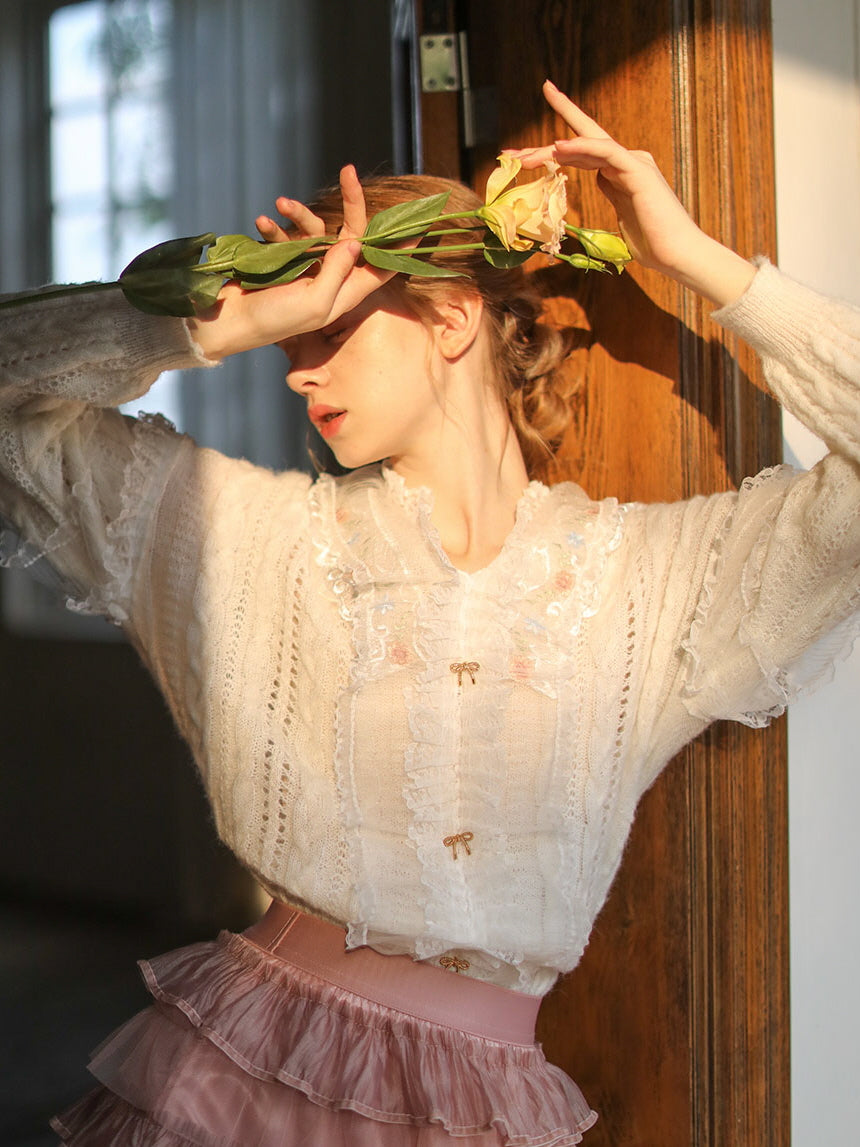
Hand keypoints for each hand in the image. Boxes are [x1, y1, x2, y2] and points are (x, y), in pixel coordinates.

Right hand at [187, 166, 390, 358]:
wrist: (230, 319)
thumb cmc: (275, 319)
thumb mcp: (314, 303)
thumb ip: (337, 273)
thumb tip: (355, 242)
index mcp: (346, 293)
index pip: (382, 266)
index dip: (401, 246)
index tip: (420, 222)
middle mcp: (332, 278)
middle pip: (354, 235)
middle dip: (353, 203)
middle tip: (348, 171)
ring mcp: (308, 267)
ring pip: (318, 229)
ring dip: (300, 213)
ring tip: (280, 203)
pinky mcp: (285, 259)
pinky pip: (288, 234)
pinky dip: (276, 226)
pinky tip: (262, 221)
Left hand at [511, 81, 754, 305]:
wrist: (678, 254)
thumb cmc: (653, 246)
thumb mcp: (620, 221)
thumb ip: (611, 200)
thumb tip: (598, 191)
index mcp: (619, 173)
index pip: (584, 151)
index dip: (557, 141)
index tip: (527, 141)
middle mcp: (626, 161)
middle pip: (578, 146)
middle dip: (543, 147)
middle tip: (510, 151)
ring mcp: (633, 163)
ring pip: (587, 145)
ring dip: (553, 149)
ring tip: (524, 156)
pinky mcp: (638, 170)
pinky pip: (606, 151)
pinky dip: (582, 147)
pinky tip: (559, 147)